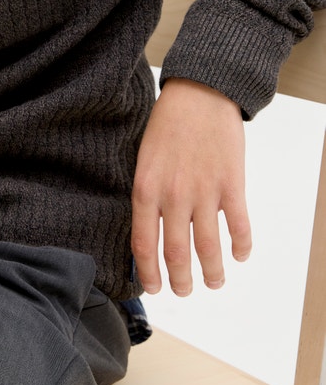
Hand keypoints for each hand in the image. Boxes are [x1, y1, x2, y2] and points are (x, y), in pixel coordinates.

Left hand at [131, 78, 251, 295]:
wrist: (199, 93)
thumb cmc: (167, 122)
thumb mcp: (143, 157)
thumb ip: (147, 193)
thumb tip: (148, 229)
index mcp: (146, 188)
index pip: (143, 244)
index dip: (148, 272)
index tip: (153, 287)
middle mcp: (173, 195)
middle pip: (176, 254)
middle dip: (180, 280)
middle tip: (183, 290)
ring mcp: (204, 192)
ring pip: (208, 248)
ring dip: (212, 272)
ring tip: (214, 281)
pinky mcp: (231, 185)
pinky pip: (239, 226)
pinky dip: (241, 246)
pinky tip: (239, 255)